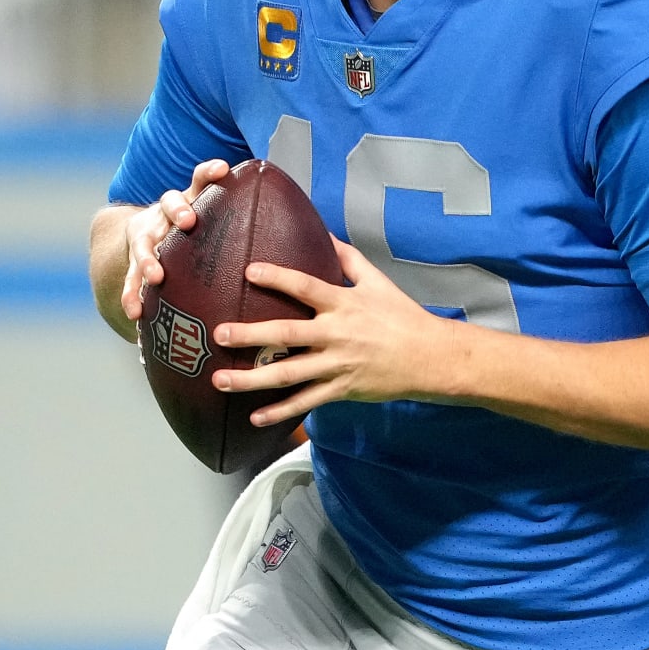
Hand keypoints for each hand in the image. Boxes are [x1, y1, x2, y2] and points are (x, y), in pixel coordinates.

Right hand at [119, 159, 229, 321]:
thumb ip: (238, 216)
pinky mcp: (133, 263)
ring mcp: (146, 238)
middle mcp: (164, 214)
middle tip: (188, 221)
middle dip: (178, 210)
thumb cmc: (193, 229)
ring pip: (143, 245)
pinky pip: (130, 280)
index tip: (223, 169)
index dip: (209, 172)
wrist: (145, 233)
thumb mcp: (210, 216)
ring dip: (148, 260)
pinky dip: (131, 295)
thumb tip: (284, 218)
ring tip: (156, 277)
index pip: (199, 179)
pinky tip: (135, 312)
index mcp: (188, 200)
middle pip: (168, 204)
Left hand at [211, 238, 455, 424]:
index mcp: (344, 304)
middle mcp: (337, 334)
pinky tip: (254, 417)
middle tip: (219, 333)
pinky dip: (280, 411)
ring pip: (288, 374)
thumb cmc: (402, 315)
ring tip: (220, 380)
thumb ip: (348, 259)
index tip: (249, 271)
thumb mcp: (378, 281)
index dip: (278, 278)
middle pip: (287, 335)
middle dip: (250, 335)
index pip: (306, 287)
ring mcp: (337, 365)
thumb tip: (324, 233)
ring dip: (252, 378)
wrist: (429, 357)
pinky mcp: (342, 389)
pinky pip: (306, 402)